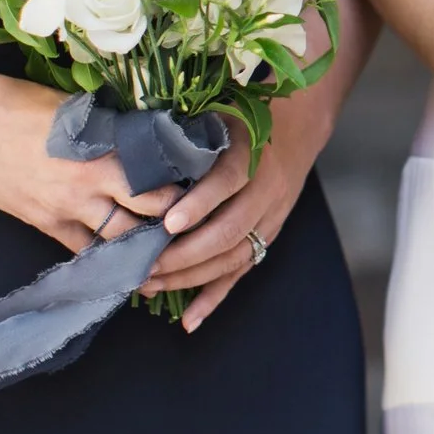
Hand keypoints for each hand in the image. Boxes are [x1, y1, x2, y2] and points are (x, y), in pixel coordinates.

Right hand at [0, 73, 183, 253]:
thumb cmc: (18, 104)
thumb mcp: (75, 109)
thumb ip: (112, 129)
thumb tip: (151, 137)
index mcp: (102, 150)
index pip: (158, 178)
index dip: (185, 187)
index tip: (204, 189)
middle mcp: (88, 185)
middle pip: (146, 215)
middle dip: (173, 224)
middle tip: (196, 227)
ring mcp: (64, 209)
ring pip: (118, 240)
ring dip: (143, 247)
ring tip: (169, 251)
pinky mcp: (43, 224)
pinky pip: (82, 250)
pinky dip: (104, 257)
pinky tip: (124, 263)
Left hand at [140, 104, 323, 332]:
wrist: (297, 127)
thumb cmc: (242, 116)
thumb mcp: (218, 113)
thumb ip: (187, 130)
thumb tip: (136, 143)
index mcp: (252, 154)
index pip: (227, 182)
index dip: (200, 203)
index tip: (168, 222)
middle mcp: (266, 190)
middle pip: (228, 230)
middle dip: (184, 254)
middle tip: (144, 265)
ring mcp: (270, 218)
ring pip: (232, 257)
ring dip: (191, 277)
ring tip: (149, 285)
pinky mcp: (268, 236)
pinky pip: (241, 272)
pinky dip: (215, 298)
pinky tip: (190, 320)